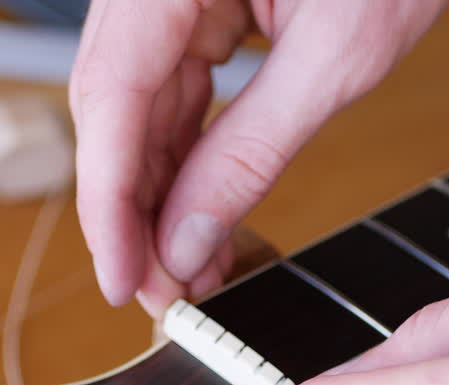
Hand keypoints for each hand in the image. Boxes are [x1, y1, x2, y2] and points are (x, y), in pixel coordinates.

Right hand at [69, 0, 448, 315]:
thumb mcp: (339, 53)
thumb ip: (254, 149)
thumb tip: (189, 240)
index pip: (111, 96)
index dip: (109, 201)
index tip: (122, 280)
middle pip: (113, 107)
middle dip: (134, 209)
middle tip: (164, 293)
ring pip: (138, 107)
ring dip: (160, 192)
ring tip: (191, 269)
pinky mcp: (199, 5)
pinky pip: (173, 89)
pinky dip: (187, 155)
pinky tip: (200, 213)